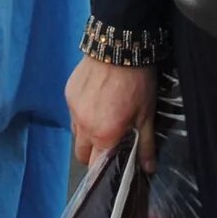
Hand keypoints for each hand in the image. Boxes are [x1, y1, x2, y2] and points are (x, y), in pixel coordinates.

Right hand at [66, 58, 157, 173]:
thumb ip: (145, 144)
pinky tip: (95, 100)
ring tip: (102, 120)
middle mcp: (83, 126)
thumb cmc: (137, 84)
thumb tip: (149, 169)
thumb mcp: (146, 115)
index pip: (95, 167)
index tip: (112, 166)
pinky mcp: (68, 93)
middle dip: (92, 154)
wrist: (119, 47)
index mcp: (103, 135)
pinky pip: (72, 113)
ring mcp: (72, 109)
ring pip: (75, 133)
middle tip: (108, 143)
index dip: (103, 170)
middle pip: (81, 154)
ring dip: (86, 134)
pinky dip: (82, 113)